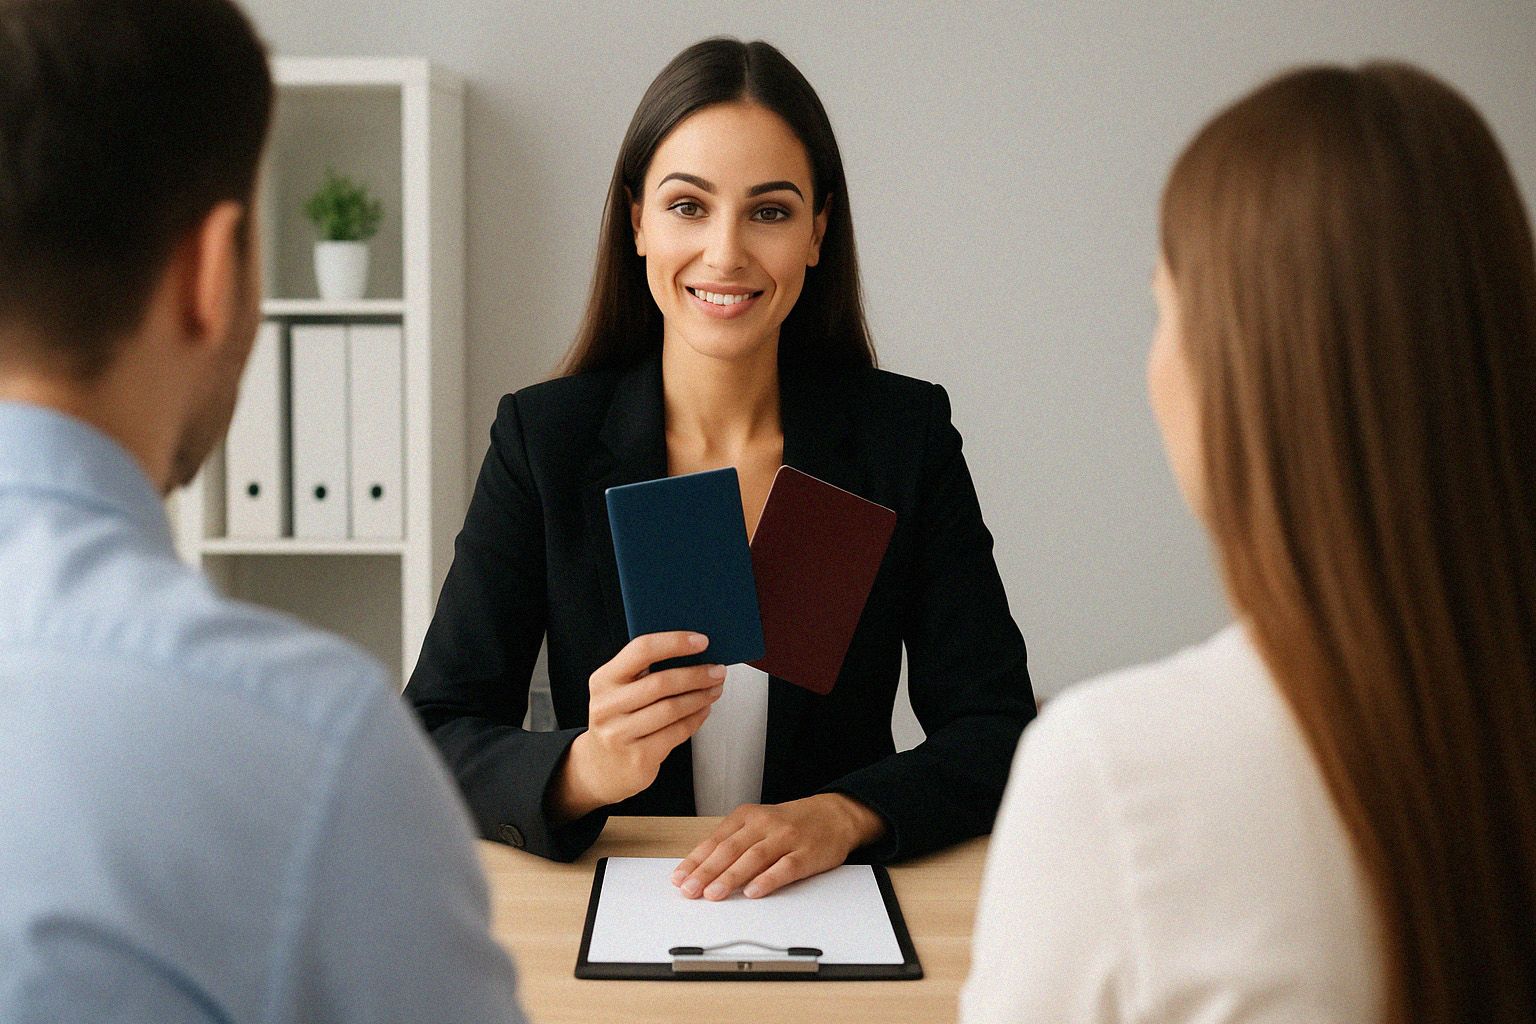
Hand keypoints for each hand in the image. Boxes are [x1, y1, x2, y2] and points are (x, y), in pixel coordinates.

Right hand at [549, 632, 723, 821]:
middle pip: (661, 682)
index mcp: (603, 680)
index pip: (641, 650)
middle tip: (718, 670)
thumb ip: (645, 671)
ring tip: (715, 689)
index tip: (702, 641)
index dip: (674, 642)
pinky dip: (696, 718)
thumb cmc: (620, 719)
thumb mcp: (620, 691)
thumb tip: (694, 651)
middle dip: (696, 675)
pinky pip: (676, 732)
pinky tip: (704, 709)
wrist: (602, 767)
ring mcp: (620, 734)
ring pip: (671, 709)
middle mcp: (607, 706)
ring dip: (700, 697)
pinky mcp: (638, 757)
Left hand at [672, 794, 887, 899]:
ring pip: (753, 858)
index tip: (678, 879)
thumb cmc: (790, 823)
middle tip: (689, 890)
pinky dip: (767, 880)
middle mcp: (765, 824)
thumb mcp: (758, 824)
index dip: (695, 861)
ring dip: (730, 877)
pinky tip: (753, 892)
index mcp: (747, 816)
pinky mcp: (806, 854)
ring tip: (713, 894)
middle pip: (730, 849)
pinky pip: (784, 868)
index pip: (715, 840)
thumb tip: (700, 870)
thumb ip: (733, 843)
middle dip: (706, 872)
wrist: (834, 815)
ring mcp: (786, 838)